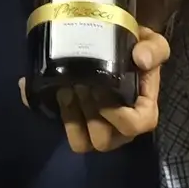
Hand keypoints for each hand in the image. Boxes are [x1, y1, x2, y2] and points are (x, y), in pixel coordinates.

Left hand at [24, 27, 167, 153]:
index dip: (116, 113)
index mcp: (141, 112)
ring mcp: (96, 128)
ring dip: (70, 116)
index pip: (134, 126)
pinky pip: (56, 126)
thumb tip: (140, 58)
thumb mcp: (153, 44)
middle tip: (81, 83)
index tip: (100, 88)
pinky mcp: (75, 123)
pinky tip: (34, 88)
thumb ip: (154, 50)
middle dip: (89, 112)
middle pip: (102, 140)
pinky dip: (43, 110)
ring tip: (66, 88)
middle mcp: (119, 128)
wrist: (118, 45)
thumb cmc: (138, 50)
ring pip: (80, 142)